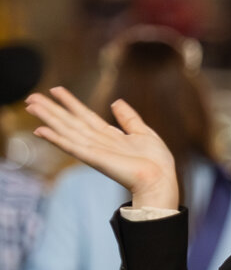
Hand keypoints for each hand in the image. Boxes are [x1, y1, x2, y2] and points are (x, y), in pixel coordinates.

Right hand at [25, 87, 178, 209]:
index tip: (55, 90)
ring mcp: (95, 151)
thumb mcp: (144, 133)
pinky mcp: (95, 159)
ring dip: (48, 118)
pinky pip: (72, 147)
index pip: (86, 116)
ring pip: (67, 130)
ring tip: (31, 105)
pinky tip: (41, 130)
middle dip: (51, 109)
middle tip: (31, 96)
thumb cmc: (157, 162)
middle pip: (71, 122)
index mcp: (111, 137)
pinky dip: (56, 139)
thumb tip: (116, 102)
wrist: (160, 180)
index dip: (71, 103)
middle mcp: (99, 143)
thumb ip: (129, 118)